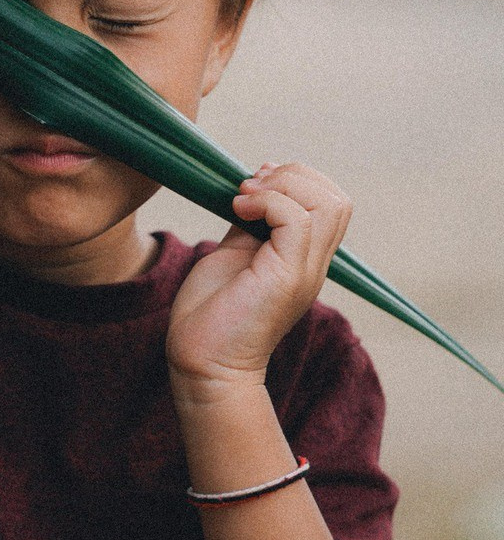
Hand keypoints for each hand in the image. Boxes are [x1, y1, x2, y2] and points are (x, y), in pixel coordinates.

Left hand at [166, 161, 352, 401]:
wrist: (201, 362)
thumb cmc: (211, 313)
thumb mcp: (234, 252)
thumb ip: (251, 222)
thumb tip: (255, 186)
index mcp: (304, 258)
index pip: (330, 203)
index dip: (297, 180)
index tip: (254, 185)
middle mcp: (312, 264)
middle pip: (337, 198)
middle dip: (293, 176)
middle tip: (249, 188)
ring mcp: (304, 271)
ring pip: (328, 204)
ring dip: (282, 186)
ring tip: (244, 199)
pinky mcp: (286, 277)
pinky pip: (297, 220)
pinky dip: (268, 202)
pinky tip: (238, 210)